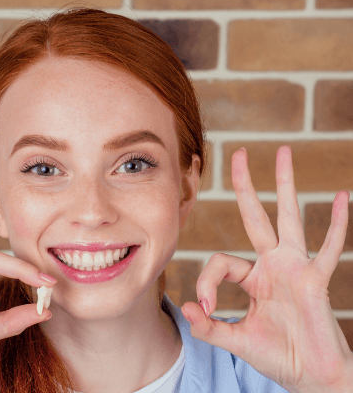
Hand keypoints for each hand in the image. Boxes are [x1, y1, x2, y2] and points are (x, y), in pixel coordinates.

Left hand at [181, 146, 352, 392]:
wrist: (311, 378)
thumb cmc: (277, 357)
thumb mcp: (236, 340)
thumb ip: (209, 327)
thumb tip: (185, 308)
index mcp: (252, 277)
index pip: (220, 262)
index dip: (207, 283)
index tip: (205, 309)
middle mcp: (272, 265)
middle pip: (256, 216)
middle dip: (245, 186)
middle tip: (238, 153)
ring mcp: (295, 268)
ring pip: (289, 218)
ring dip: (285, 186)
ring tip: (284, 151)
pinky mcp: (316, 281)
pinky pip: (328, 248)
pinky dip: (335, 224)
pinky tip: (339, 196)